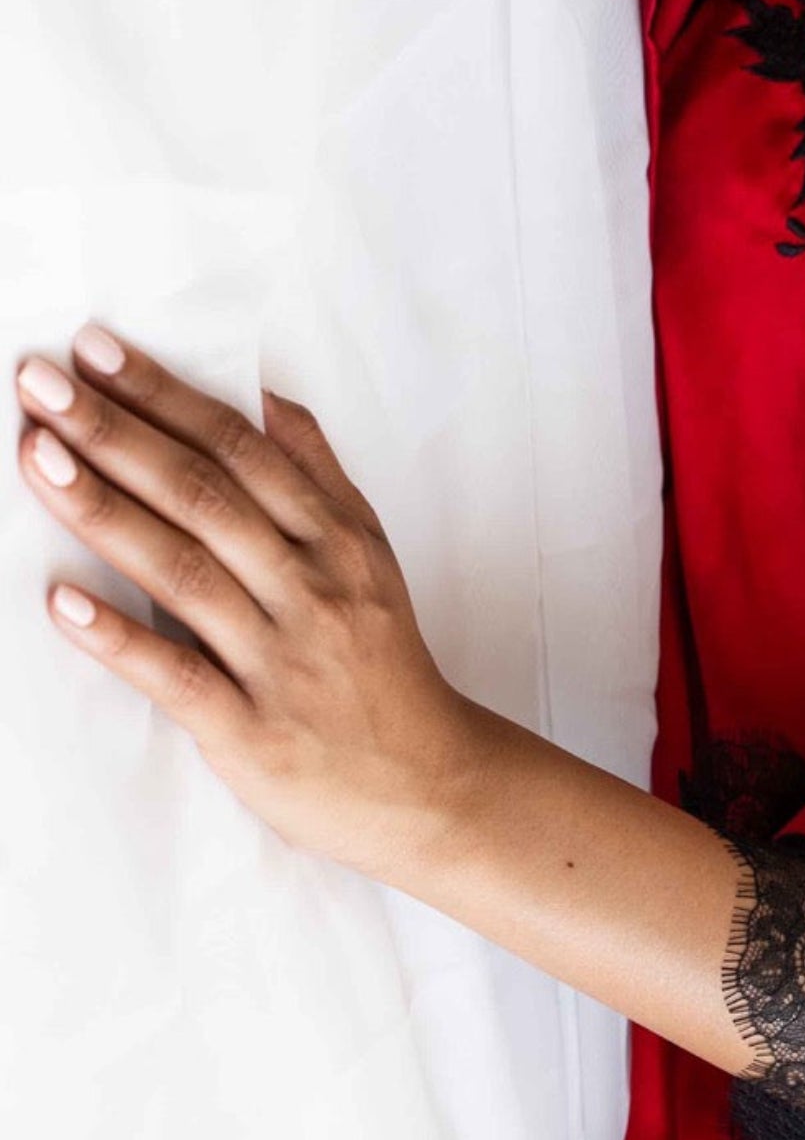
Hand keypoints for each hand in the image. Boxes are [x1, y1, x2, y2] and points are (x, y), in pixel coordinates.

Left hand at [14, 324, 487, 884]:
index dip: (163, 396)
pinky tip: (61, 601)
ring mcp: (281, 660)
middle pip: (203, 495)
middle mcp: (311, 590)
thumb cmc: (386, 673)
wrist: (431, 788)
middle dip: (115, 432)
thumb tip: (266, 398)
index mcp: (336, 541)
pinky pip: (178, 675)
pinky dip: (119, 636)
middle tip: (42, 383)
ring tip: (37, 457)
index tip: (97, 351)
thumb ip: (317, 476)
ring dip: (105, 509)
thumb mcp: (372, 558)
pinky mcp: (252, 731)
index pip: (238, 449)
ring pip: (185, 570)